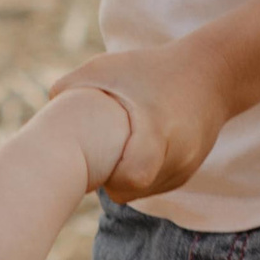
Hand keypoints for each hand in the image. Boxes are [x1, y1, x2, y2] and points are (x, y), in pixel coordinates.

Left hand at [47, 40, 230, 201]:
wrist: (213, 74)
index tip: (102, 159)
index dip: (113, 177)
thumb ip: (73, 84)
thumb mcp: (111, 66)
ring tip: (116, 150)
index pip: (135, 177)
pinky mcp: (188, 173)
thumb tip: (46, 108)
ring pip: (142, 193)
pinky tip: (132, 152)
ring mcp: (185, 167)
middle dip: (110, 180)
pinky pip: (154, 187)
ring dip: (123, 180)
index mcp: (158, 128)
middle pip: (133, 190)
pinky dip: (139, 176)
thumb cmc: (153, 67)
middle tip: (98, 156)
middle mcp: (177, 154)